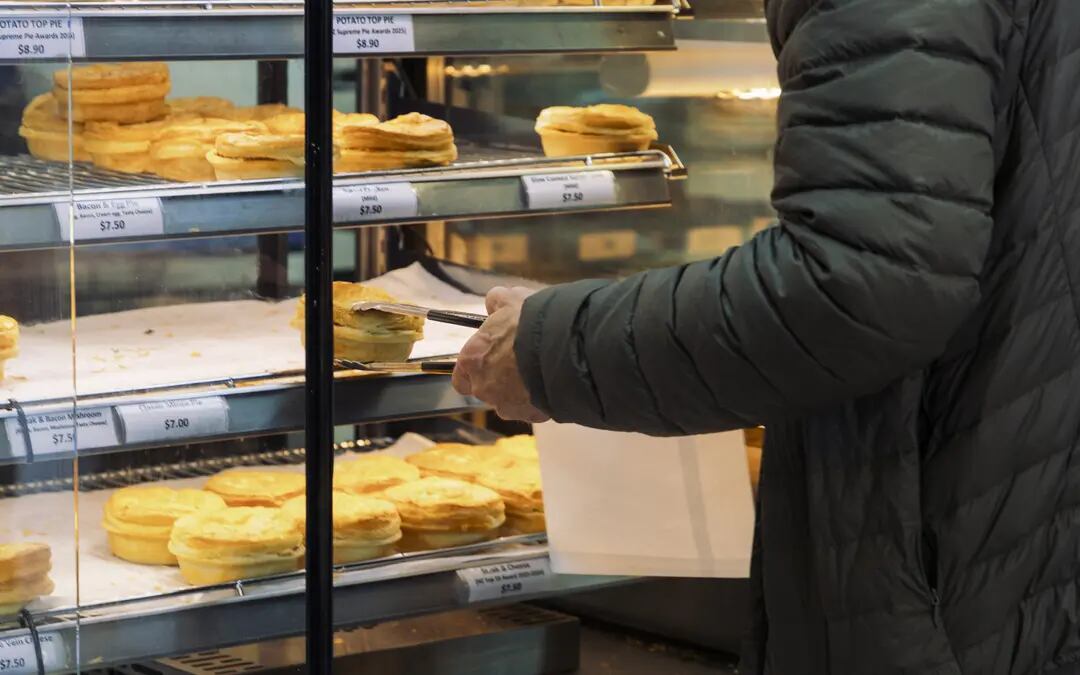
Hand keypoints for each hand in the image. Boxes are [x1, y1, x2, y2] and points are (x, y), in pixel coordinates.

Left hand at [452, 286, 549, 422]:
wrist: (565, 348)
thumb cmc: (533, 323)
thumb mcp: (512, 299)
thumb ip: (497, 301)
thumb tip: (494, 301)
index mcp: (473, 360)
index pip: (461, 376)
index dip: (475, 368)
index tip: (487, 358)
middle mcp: (484, 387)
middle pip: (486, 389)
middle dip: (499, 379)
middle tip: (518, 363)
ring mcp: (507, 405)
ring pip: (509, 401)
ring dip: (519, 390)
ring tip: (539, 372)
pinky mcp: (531, 415)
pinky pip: (532, 409)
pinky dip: (538, 399)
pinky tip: (551, 382)